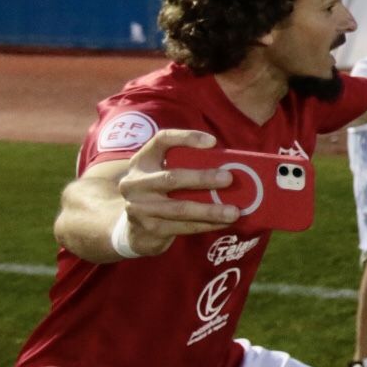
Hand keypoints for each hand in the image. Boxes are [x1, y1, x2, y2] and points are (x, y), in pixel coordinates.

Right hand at [112, 129, 240, 252]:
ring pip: (180, 208)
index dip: (186, 138)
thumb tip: (231, 164)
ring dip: (210, 210)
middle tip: (229, 179)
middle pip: (171, 178)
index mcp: (142, 161)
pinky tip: (224, 223)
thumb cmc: (159, 192)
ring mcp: (140, 208)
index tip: (213, 142)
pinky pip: (184, 227)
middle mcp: (136, 183)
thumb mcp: (161, 172)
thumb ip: (185, 165)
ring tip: (234, 211)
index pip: (162, 140)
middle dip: (202, 178)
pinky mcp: (150, 229)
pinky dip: (207, 225)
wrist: (131, 228)